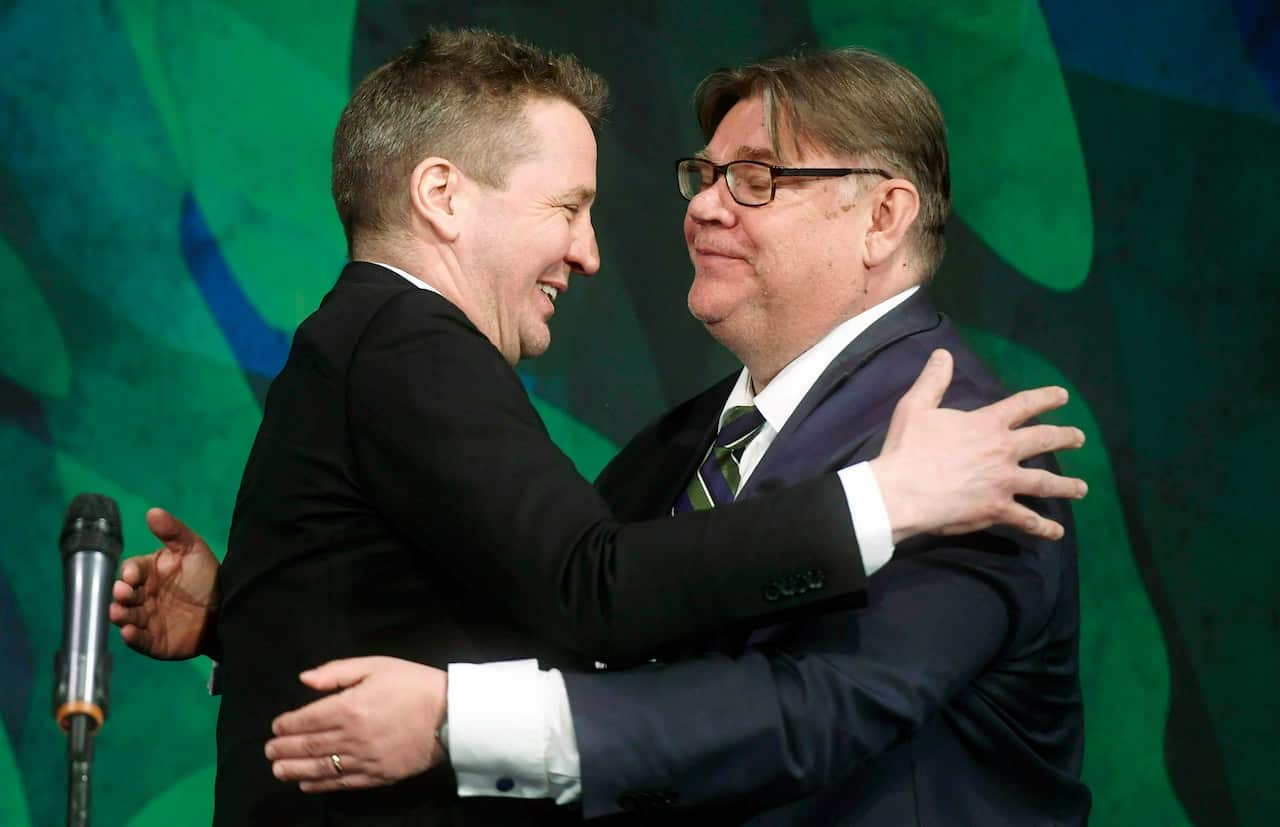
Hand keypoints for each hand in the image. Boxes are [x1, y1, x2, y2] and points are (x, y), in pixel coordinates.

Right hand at [108, 508, 219, 658]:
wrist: (228, 608)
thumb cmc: (206, 576)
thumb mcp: (193, 549)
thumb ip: (173, 531)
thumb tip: (152, 511)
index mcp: (148, 573)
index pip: (132, 570)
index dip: (130, 572)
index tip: (132, 574)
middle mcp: (142, 596)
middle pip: (125, 594)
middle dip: (121, 593)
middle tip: (123, 593)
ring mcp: (147, 619)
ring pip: (127, 617)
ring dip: (121, 615)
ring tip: (120, 613)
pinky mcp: (154, 641)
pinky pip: (139, 640)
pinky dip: (132, 637)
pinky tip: (128, 632)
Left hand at [266, 657, 447, 791]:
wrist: (450, 714)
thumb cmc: (413, 684)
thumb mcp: (376, 665)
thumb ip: (337, 672)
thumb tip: (304, 680)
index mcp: (349, 707)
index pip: (307, 719)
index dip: (287, 724)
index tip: (275, 726)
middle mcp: (352, 736)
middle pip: (309, 745)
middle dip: (284, 749)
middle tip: (268, 751)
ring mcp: (364, 759)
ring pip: (321, 767)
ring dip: (295, 770)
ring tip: (278, 770)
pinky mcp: (378, 776)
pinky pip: (343, 783)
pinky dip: (321, 785)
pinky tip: (307, 785)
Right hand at [871, 349, 1087, 542]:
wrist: (903, 491)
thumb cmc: (908, 448)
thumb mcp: (916, 407)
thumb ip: (933, 380)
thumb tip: (943, 354)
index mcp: (987, 424)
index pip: (1023, 405)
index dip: (1045, 398)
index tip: (1063, 396)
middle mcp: (1003, 451)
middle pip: (1044, 441)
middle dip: (1065, 438)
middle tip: (1079, 438)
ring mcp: (1004, 482)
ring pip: (1045, 483)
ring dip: (1066, 486)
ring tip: (1081, 489)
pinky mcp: (997, 509)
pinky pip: (1027, 520)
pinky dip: (1044, 528)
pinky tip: (1056, 533)